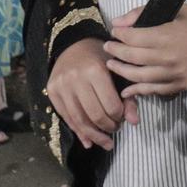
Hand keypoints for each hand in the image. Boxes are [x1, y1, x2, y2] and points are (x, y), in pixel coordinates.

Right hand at [48, 36, 130, 150]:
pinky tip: (88, 141)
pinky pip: (66, 117)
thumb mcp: (119, 71)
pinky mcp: (52, 91)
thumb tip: (134, 122)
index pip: (111, 106)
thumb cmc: (101, 57)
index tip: (123, 118)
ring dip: (94, 135)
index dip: (119, 117)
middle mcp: (76, 78)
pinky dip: (78, 132)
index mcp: (95, 71)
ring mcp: (61, 86)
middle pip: (94, 115)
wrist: (74, 44)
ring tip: (105, 142)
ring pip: (79, 120)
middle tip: (115, 130)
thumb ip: (129, 96)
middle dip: (108, 128)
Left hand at [104, 6, 186, 99]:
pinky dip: (138, 91)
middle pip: (132, 57)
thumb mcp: (176, 9)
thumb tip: (119, 22)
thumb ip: (144, 13)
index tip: (114, 31)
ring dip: (121, 71)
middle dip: (115, 52)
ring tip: (111, 65)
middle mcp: (167, 57)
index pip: (133, 37)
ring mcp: (173, 74)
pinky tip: (126, 89)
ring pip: (138, 76)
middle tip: (107, 47)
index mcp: (167, 35)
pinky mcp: (179, 85)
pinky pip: (153, 90)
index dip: (119, 34)